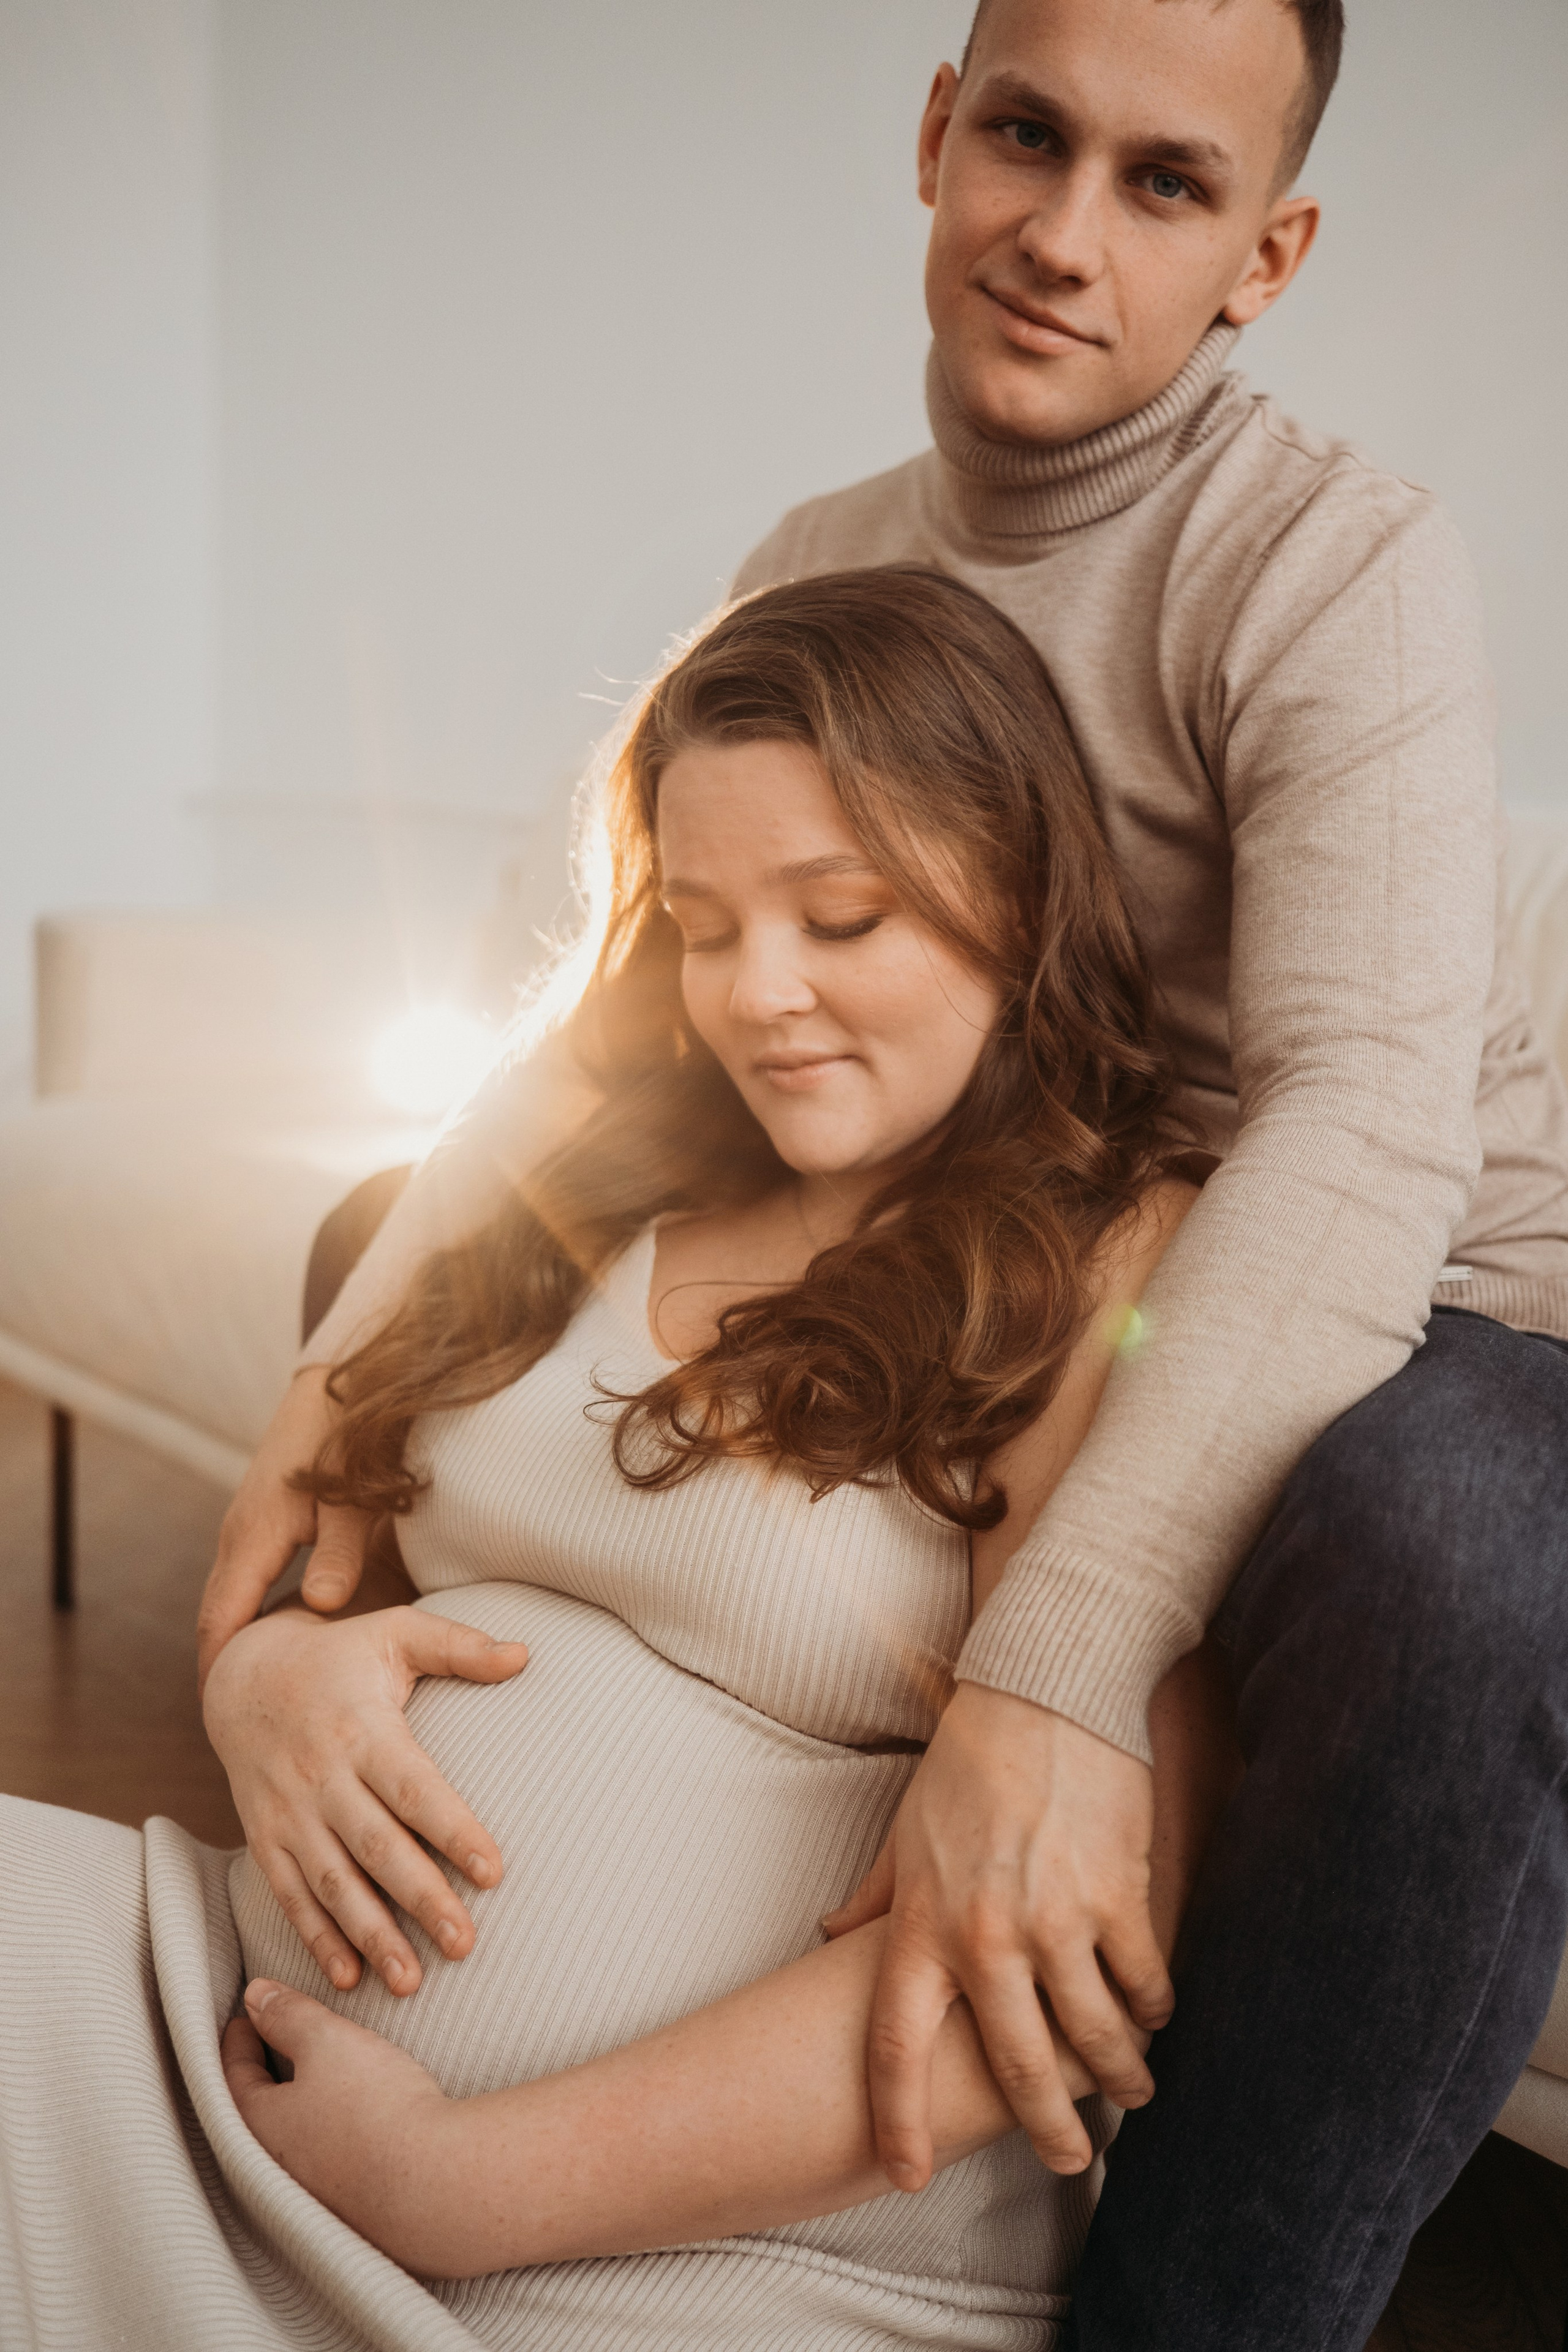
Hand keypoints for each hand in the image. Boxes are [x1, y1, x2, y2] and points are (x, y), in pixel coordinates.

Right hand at [197, 1367, 374, 1687]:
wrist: (338, 1390)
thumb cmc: (349, 1444)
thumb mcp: (352, 1502)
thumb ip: (340, 1553)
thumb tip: (321, 1606)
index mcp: (254, 1538)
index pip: (221, 1619)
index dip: (218, 1669)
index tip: (220, 1715)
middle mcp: (239, 1536)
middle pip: (216, 1615)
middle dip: (217, 1665)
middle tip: (226, 1721)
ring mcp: (246, 1527)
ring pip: (226, 1597)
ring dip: (228, 1640)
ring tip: (240, 1691)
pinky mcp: (260, 1520)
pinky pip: (240, 1580)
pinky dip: (242, 1614)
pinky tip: (265, 1638)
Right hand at [203, 1605, 527, 1994]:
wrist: (241, 1676)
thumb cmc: (338, 1656)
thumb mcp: (395, 1633)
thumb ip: (459, 1646)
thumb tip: (525, 1655)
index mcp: (361, 1729)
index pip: (413, 1787)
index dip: (453, 1829)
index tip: (494, 1871)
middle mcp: (322, 1776)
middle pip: (376, 1846)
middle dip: (420, 1898)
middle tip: (464, 1944)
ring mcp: (288, 1812)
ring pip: (332, 1882)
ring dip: (370, 1934)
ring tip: (412, 1982)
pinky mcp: (264, 1837)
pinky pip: (289, 1895)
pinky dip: (316, 1938)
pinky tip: (348, 1978)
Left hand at [223, 1979, 452, 2273]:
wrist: (436, 2183)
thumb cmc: (373, 2107)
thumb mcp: (326, 2041)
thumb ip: (289, 2016)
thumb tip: (254, 1996)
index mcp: (262, 2125)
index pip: (233, 2077)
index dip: (239, 2040)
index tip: (245, 2016)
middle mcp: (282, 2165)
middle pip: (261, 2109)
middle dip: (266, 2072)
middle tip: (273, 2039)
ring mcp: (320, 2189)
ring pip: (297, 2134)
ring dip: (302, 2100)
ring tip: (318, 2070)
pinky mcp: (357, 2200)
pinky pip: (332, 2153)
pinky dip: (332, 2125)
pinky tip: (356, 2113)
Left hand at [825, 1682, 1170, 2185]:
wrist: (1043, 1693)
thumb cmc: (967, 1763)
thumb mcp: (904, 1832)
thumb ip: (874, 1896)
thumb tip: (831, 1936)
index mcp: (922, 1925)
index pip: (895, 2045)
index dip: (897, 2119)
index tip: (906, 2174)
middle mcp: (986, 1936)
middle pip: (1012, 2067)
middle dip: (1044, 2129)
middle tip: (1067, 2160)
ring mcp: (1056, 1920)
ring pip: (1091, 2035)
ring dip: (1116, 2077)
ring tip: (1131, 2092)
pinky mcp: (1117, 1895)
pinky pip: (1141, 1981)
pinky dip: (1152, 2009)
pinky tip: (1155, 2018)